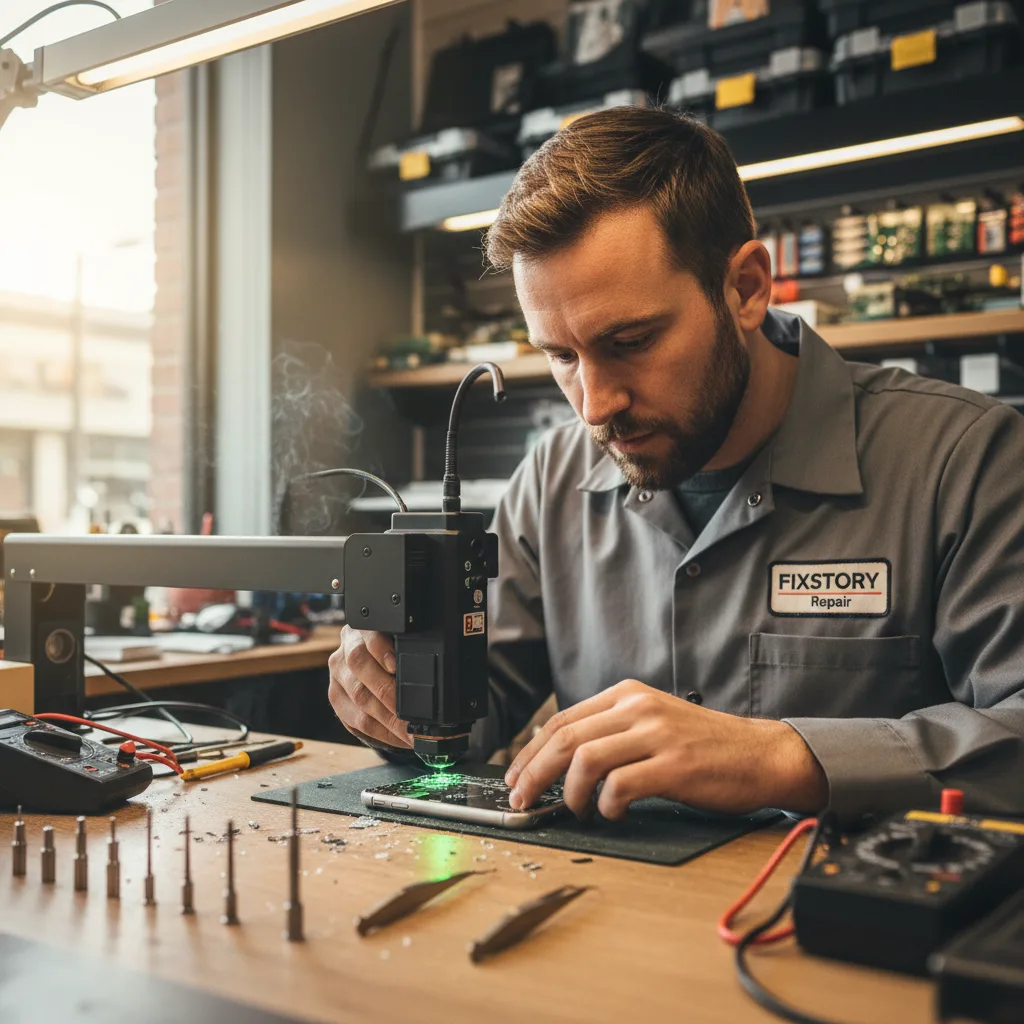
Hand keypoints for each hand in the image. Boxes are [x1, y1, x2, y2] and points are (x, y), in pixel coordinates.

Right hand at [328, 626, 412, 749]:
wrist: (373, 660)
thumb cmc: (394, 651)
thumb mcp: (400, 641)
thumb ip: (409, 647)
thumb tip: (433, 666)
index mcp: (363, 629)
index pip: (368, 635)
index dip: (381, 650)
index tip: (396, 666)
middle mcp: (346, 649)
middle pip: (361, 668)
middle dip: (389, 695)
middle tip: (414, 714)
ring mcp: (337, 674)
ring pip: (358, 699)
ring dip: (388, 721)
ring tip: (412, 733)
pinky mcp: (335, 698)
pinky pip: (354, 721)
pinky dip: (381, 733)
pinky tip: (399, 738)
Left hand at [504, 679, 826, 818]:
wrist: (762, 755)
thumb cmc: (705, 747)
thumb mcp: (654, 722)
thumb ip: (612, 731)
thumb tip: (560, 761)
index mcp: (628, 695)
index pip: (562, 719)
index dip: (531, 752)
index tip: (516, 778)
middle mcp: (638, 707)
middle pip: (565, 738)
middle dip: (535, 773)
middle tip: (523, 799)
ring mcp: (656, 735)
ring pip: (585, 759)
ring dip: (572, 793)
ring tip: (579, 809)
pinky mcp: (674, 766)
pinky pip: (620, 786)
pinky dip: (607, 805)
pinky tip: (613, 812)